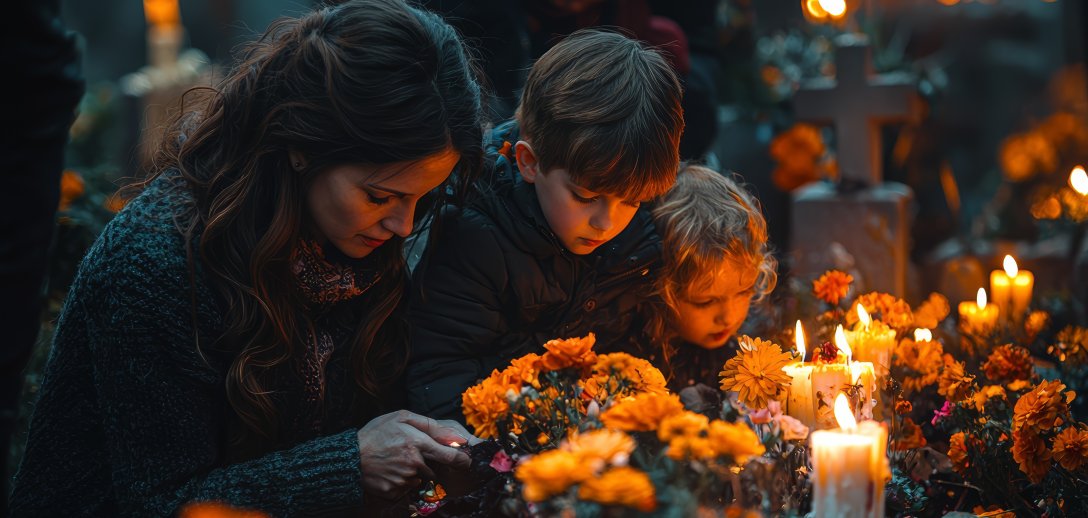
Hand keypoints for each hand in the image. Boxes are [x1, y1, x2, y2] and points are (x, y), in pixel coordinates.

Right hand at [356, 410, 478, 499]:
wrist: (348, 457)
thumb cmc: (376, 433)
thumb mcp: (401, 417)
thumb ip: (431, 425)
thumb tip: (457, 438)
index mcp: (417, 443)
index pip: (451, 456)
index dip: (461, 459)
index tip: (464, 460)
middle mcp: (413, 463)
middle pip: (434, 469)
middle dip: (427, 464)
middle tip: (409, 455)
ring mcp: (404, 479)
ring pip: (420, 479)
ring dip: (414, 473)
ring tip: (396, 462)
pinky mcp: (395, 492)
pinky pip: (407, 488)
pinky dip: (402, 482)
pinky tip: (390, 472)